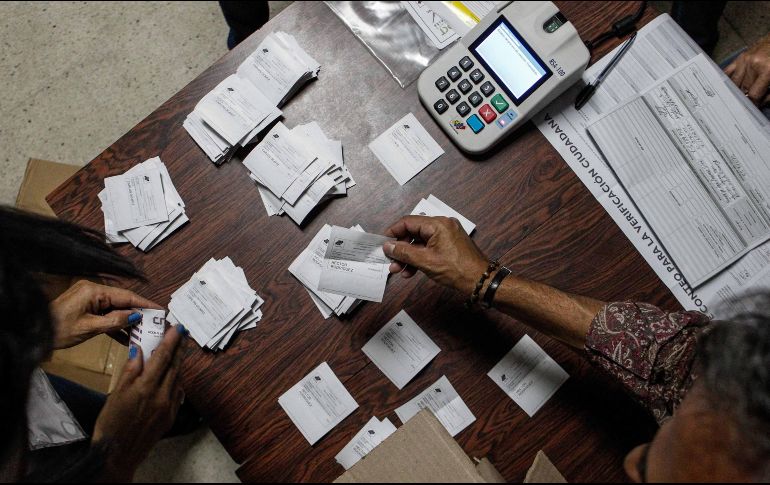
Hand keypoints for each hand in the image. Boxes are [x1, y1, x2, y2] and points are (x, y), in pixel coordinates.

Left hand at [49, 280, 160, 348]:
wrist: (34, 332)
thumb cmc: (58, 329)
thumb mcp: (89, 328)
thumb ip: (115, 321)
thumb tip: (136, 316)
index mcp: (94, 290)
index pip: (126, 296)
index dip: (144, 303)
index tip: (160, 310)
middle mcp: (93, 290)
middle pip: (122, 301)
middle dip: (139, 313)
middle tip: (155, 324)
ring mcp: (89, 299)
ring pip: (115, 309)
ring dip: (128, 321)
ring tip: (144, 332)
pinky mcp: (86, 308)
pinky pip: (106, 315)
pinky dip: (115, 324)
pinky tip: (127, 337)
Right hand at [91, 325, 185, 481]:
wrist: (118, 454)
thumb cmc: (111, 423)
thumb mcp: (116, 393)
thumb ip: (130, 370)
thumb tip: (138, 349)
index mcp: (147, 387)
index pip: (163, 358)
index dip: (171, 341)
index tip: (178, 327)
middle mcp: (163, 395)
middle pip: (174, 366)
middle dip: (179, 349)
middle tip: (182, 334)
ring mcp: (169, 407)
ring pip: (177, 379)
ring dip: (179, 364)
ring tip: (178, 351)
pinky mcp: (171, 417)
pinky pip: (178, 393)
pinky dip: (176, 381)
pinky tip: (174, 376)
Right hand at [383, 215, 487, 293]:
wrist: (480, 281)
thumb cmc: (457, 270)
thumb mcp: (426, 261)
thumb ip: (404, 252)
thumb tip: (388, 246)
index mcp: (438, 224)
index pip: (408, 222)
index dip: (393, 232)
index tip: (383, 243)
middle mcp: (443, 225)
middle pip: (414, 232)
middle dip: (401, 249)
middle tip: (391, 262)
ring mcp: (447, 235)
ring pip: (420, 242)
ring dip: (409, 256)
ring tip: (399, 270)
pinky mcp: (449, 245)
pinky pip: (429, 247)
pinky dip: (420, 258)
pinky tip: (412, 271)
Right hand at [725, 33, 769, 105]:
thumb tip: (759, 103)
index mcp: (766, 70)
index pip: (754, 94)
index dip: (754, 104)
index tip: (753, 109)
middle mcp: (753, 65)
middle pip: (744, 90)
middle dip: (747, 97)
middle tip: (748, 103)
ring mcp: (744, 60)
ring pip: (735, 83)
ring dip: (737, 91)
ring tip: (740, 96)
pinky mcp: (740, 57)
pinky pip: (728, 72)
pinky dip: (728, 81)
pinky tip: (728, 88)